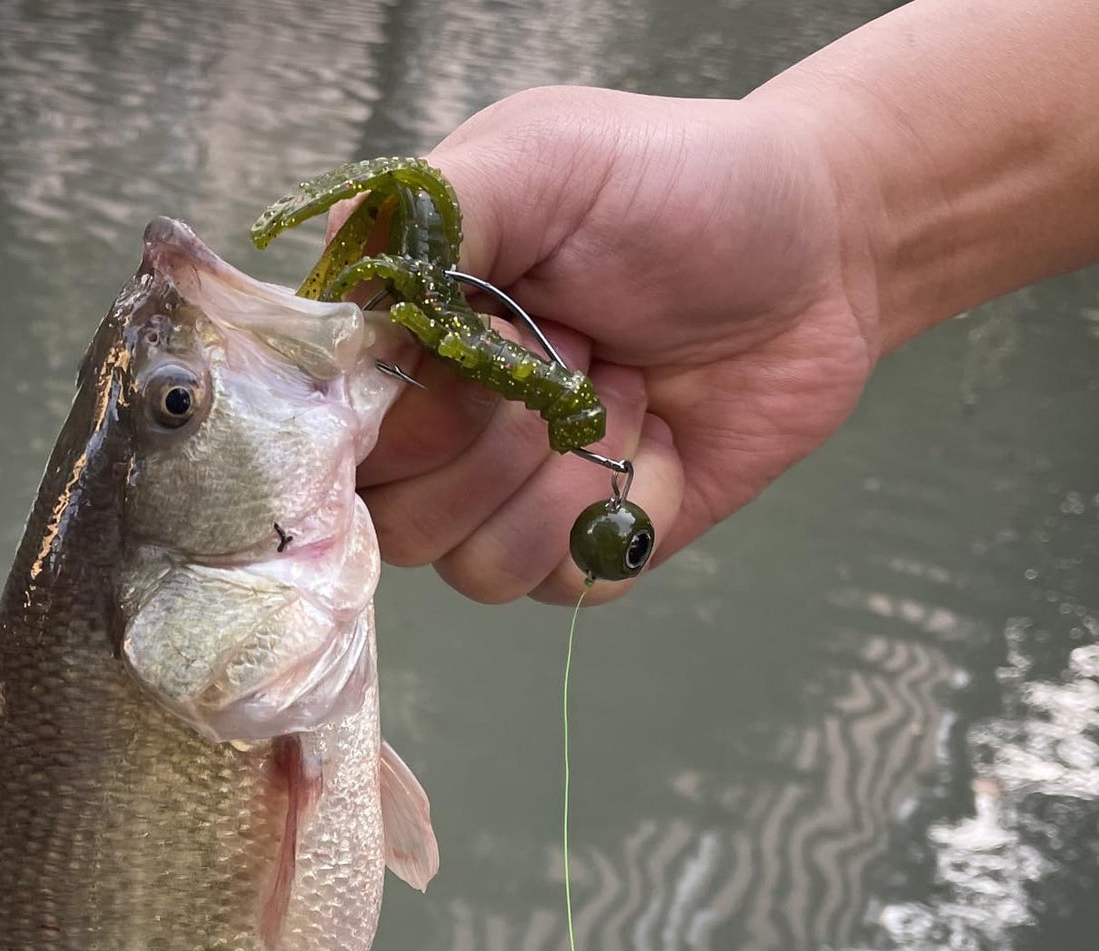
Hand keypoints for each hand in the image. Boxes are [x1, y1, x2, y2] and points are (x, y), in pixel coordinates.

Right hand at [356, 85, 881, 604]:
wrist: (818, 254)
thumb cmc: (680, 188)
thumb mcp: (546, 157)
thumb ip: (433, 210)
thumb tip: (338, 271)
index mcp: (407, 345)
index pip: (336, 439)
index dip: (398, 423)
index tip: (475, 359)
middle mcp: (443, 436)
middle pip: (396, 524)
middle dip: (494, 446)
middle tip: (578, 352)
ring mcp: (515, 500)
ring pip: (476, 570)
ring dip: (563, 484)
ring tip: (623, 392)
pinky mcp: (592, 545)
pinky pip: (567, 589)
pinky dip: (623, 523)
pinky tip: (658, 448)